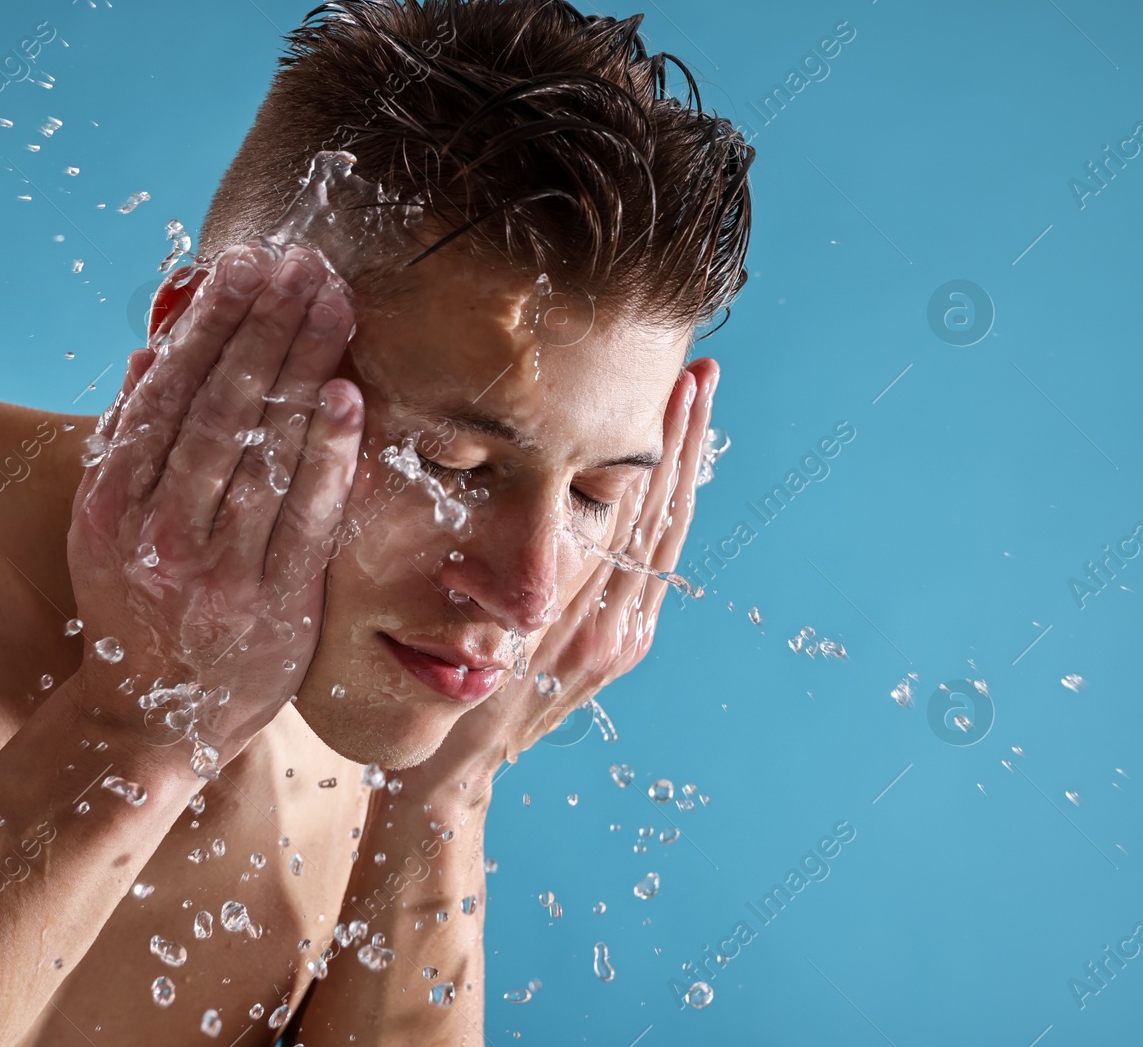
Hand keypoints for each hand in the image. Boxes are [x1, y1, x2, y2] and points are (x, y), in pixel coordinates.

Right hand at [65, 242, 363, 765]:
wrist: (154, 719)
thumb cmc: (134, 608)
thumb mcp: (105, 526)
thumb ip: (125, 442)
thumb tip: (147, 355)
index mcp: (112, 503)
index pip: (168, 393)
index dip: (210, 323)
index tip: (243, 264)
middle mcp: (160, 533)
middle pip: (221, 409)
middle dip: (266, 325)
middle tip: (303, 262)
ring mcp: (220, 571)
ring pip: (265, 452)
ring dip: (303, 366)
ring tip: (333, 301)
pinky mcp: (276, 604)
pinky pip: (307, 516)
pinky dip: (328, 452)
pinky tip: (347, 393)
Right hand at [411, 358, 719, 786]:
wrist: (457, 769)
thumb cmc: (440, 689)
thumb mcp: (471, 626)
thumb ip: (509, 577)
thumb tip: (533, 500)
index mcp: (578, 613)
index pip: (631, 510)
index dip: (655, 446)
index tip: (670, 385)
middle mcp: (614, 626)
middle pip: (663, 515)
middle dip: (684, 442)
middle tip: (702, 373)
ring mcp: (624, 639)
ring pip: (667, 537)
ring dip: (686, 469)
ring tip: (699, 403)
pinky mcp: (623, 648)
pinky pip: (655, 566)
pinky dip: (667, 512)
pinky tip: (673, 474)